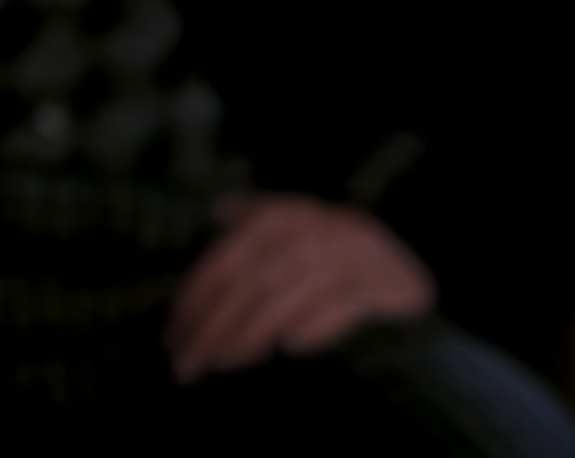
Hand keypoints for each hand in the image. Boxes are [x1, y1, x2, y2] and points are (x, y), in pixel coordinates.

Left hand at [168, 195, 434, 380]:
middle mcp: (308, 233)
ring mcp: (346, 258)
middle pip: (246, 289)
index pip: (222, 264)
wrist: (404, 259)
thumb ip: (250, 217)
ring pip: (284, 303)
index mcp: (278, 218)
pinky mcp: (381, 286)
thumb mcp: (291, 222)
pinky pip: (339, 312)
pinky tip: (289, 348)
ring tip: (222, 364)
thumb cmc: (331, 244)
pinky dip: (313, 329)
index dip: (192, 302)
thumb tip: (215, 207)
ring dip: (249, 337)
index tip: (170, 338)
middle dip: (211, 330)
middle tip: (185, 365)